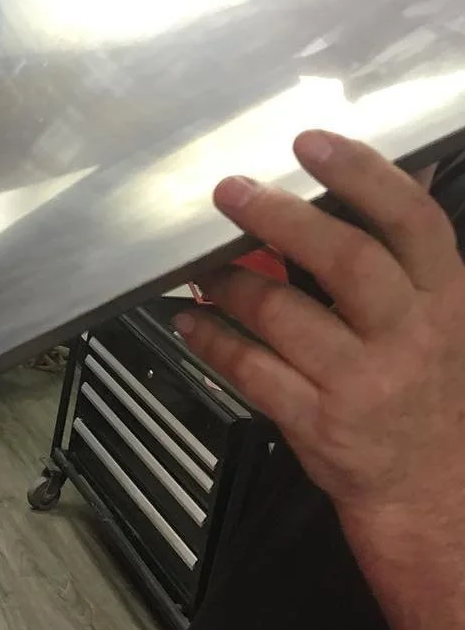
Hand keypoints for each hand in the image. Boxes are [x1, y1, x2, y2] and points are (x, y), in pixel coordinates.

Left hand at [176, 130, 464, 524]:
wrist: (432, 487)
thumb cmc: (427, 388)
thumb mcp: (447, 315)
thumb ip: (412, 251)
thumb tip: (406, 165)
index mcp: (448, 296)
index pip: (411, 221)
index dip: (361, 175)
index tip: (309, 142)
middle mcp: (410, 333)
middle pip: (344, 260)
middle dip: (279, 218)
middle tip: (230, 191)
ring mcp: (364, 380)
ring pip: (286, 316)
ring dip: (232, 285)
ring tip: (201, 270)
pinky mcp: (320, 421)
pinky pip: (253, 372)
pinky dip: (214, 343)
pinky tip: (190, 322)